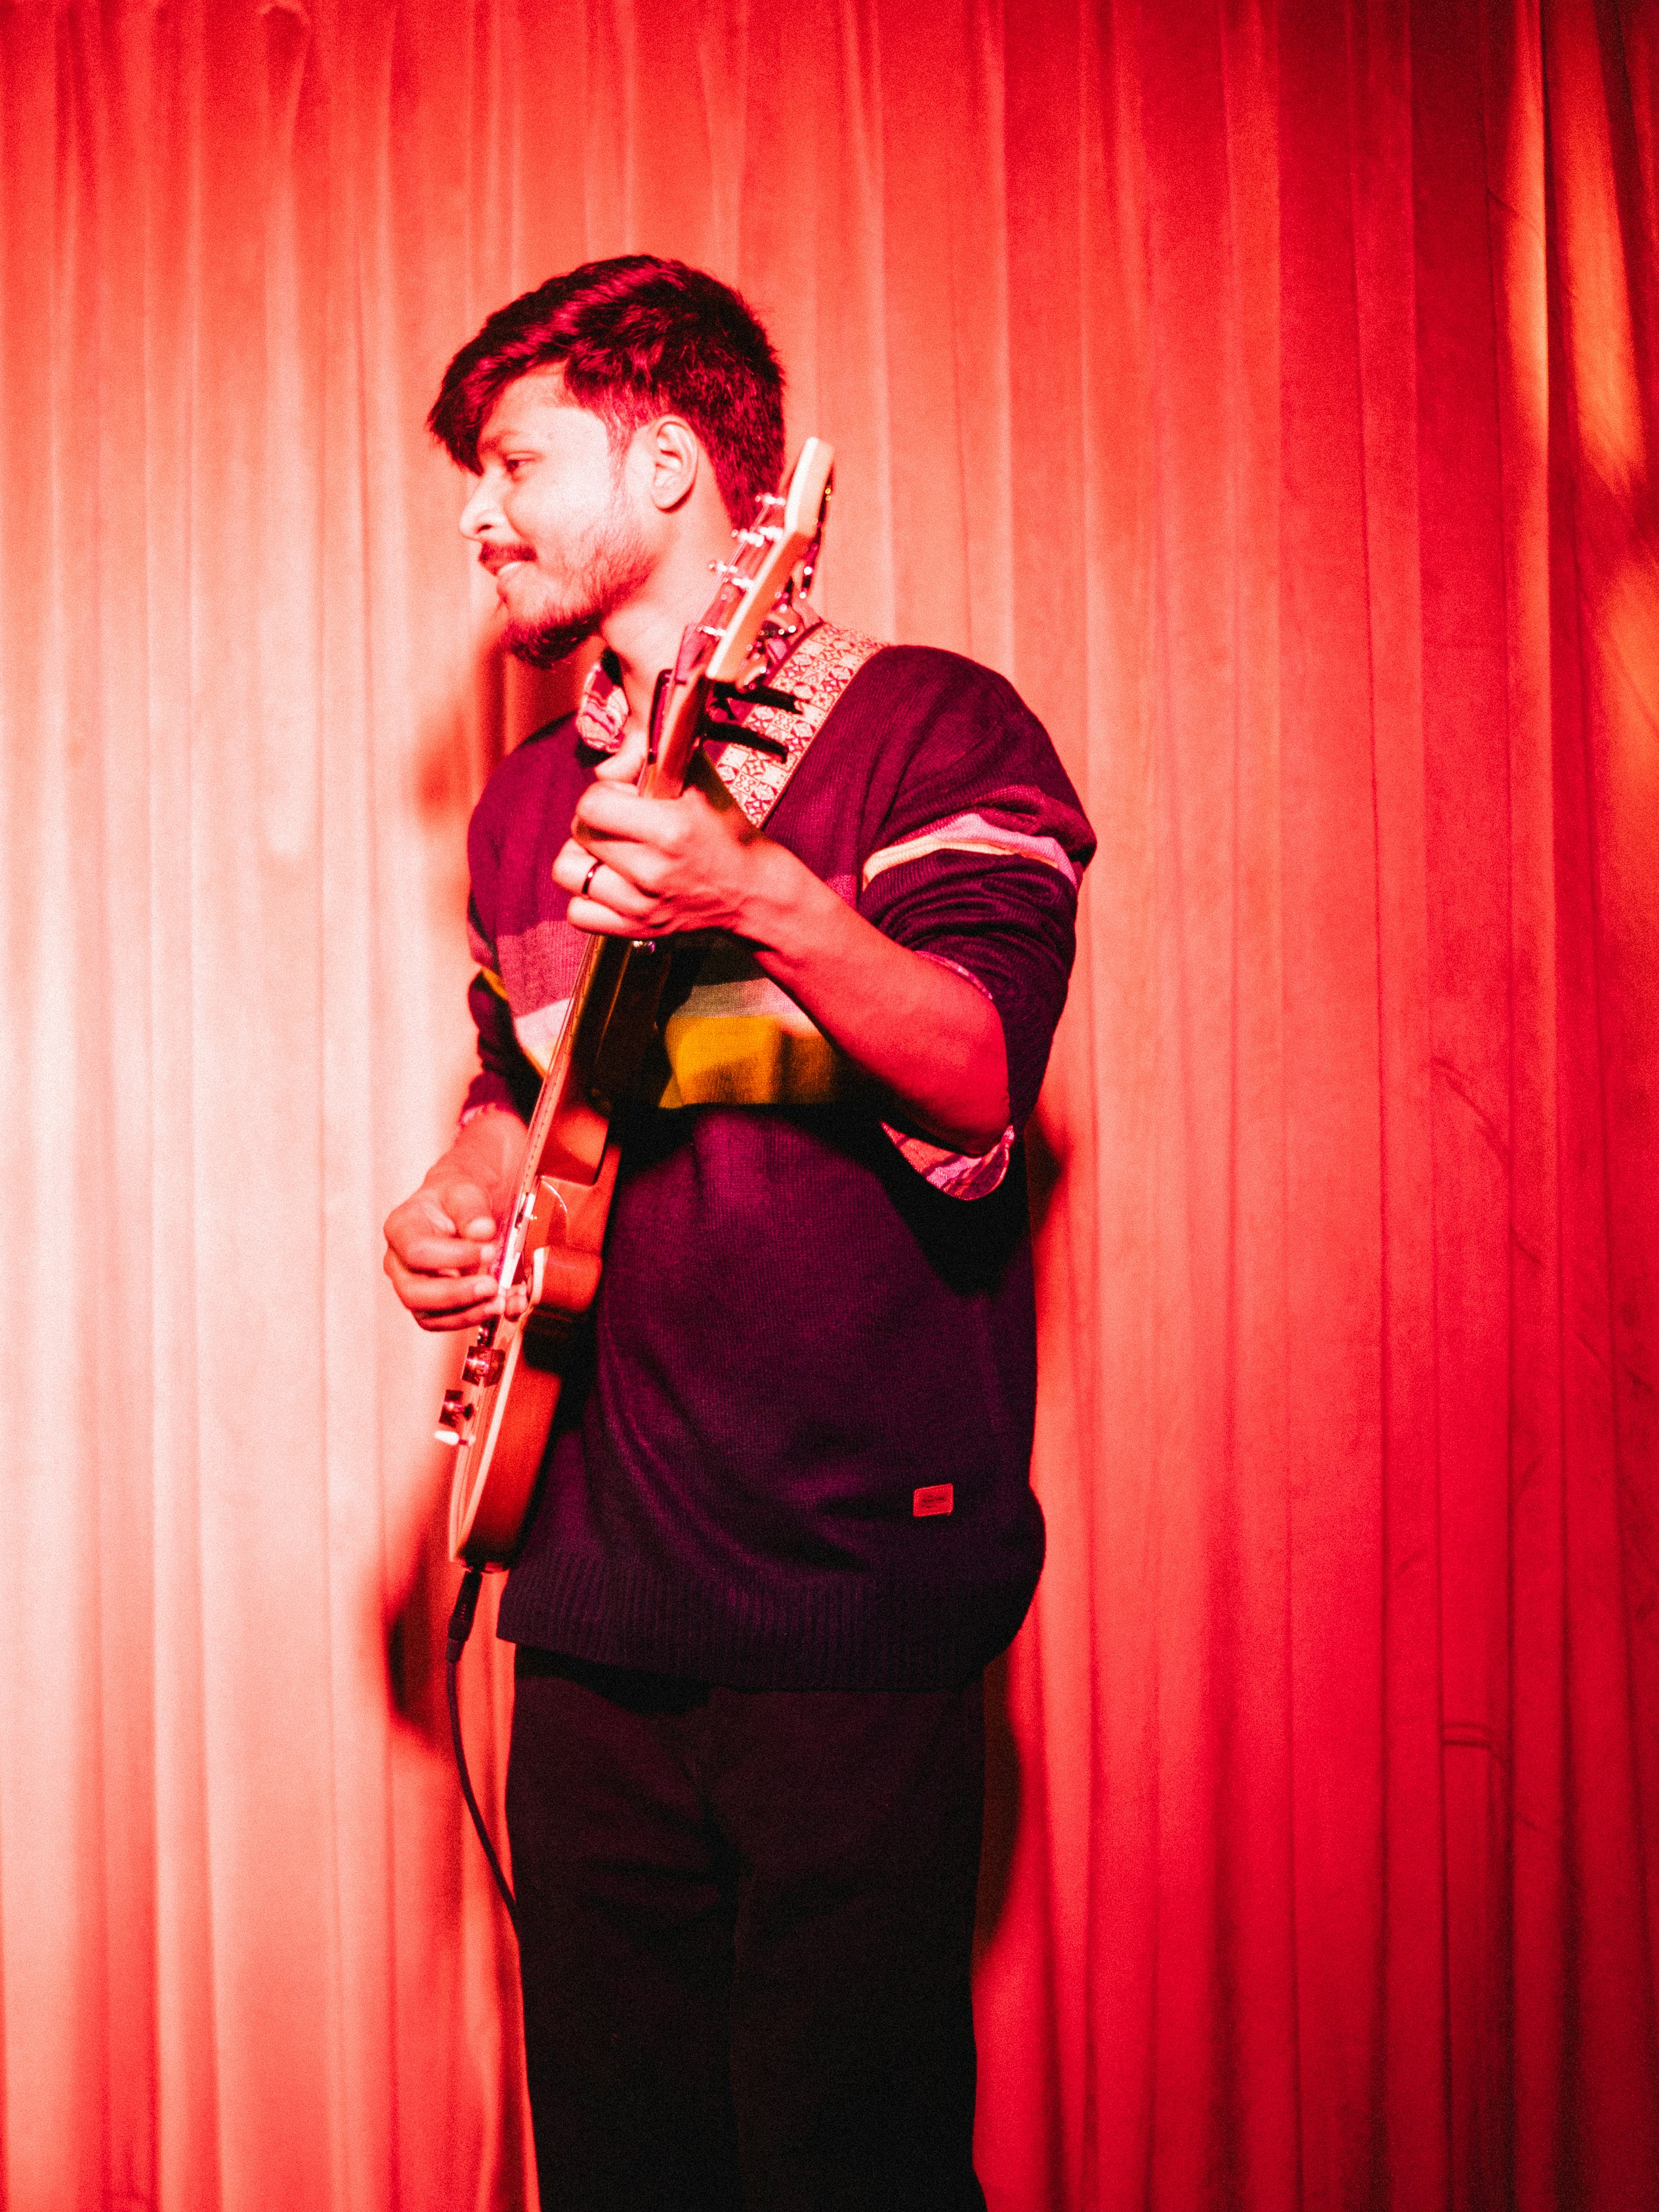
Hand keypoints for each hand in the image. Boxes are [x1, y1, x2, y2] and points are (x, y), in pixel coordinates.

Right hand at [382, 1177, 503, 1331]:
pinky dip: (472, 1318)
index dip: (455, 1256)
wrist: (462, 1208)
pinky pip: (444, 1322)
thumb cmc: (458, 1198)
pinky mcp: (429, 1304)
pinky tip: (498, 1306)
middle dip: (456, 1295)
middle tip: (492, 1286)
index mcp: (401, 1228)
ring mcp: (411, 1286)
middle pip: (413, 1292)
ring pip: (427, 1315)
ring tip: (499, 1302)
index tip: (490, 1250)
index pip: (417, 1252)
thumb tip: (481, 1231)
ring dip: (466, 1314)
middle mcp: (398, 1262)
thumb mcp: (466, 1190)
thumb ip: (472, 1208)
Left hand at [553, 776, 767, 938]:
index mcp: (670, 830)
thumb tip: (607, 766)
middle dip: (595, 821)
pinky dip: (586, 898)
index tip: (624, 798)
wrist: (752, 892)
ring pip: (567, 872)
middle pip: (579, 833)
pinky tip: (610, 884)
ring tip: (609, 853)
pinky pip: (577, 913)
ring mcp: (641, 906)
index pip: (592, 804)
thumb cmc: (725, 831)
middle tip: (622, 824)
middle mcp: (653, 871)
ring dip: (583, 858)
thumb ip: (650, 757)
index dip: (603, 793)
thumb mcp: (699, 780)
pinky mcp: (636, 931)